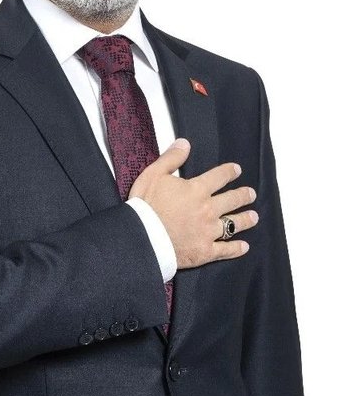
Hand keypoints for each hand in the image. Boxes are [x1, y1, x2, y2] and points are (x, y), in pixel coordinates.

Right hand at [128, 138, 257, 269]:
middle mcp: (207, 210)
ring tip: (253, 217)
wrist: (142, 237)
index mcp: (197, 190)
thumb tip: (184, 143)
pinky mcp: (205, 251)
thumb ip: (171, 158)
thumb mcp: (154, 175)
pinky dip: (236, 248)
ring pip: (233, 224)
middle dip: (243, 195)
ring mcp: (208, 232)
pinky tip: (244, 246)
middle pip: (231, 200)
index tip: (237, 170)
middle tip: (251, 194)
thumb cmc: (146, 206)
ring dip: (245, 219)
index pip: (218, 177)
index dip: (229, 172)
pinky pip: (225, 250)